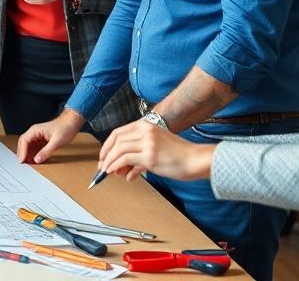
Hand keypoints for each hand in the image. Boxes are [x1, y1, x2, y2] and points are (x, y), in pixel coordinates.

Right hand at [16, 110, 84, 163]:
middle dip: (23, 154)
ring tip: (30, 165)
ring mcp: (37, 137)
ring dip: (28, 155)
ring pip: (28, 147)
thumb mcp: (56, 141)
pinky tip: (37, 161)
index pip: (24, 141)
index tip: (22, 161)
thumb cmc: (65, 128)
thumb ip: (46, 151)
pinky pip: (35, 149)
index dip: (22, 152)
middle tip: (24, 165)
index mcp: (35, 130)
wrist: (72, 123)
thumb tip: (37, 159)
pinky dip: (34, 155)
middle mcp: (34, 133)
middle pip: (23, 144)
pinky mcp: (41, 141)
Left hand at [98, 119, 213, 181]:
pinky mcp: (150, 156)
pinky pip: (125, 160)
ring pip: (118, 150)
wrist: (196, 160)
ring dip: (110, 162)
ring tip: (108, 173)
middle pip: (115, 140)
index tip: (103, 156)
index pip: (118, 132)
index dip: (107, 145)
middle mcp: (145, 131)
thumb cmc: (179, 155)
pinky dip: (116, 166)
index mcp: (146, 125)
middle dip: (105, 154)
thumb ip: (139, 153)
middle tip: (102, 166)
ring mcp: (147, 142)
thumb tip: (122, 168)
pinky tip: (117, 174)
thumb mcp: (157, 146)